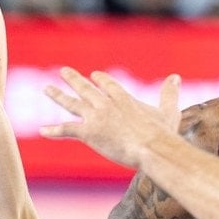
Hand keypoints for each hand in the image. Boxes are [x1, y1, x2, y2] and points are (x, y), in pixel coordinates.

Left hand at [40, 68, 181, 169]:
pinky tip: (42, 130)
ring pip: (72, 104)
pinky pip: (67, 129)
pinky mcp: (88, 132)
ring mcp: (96, 116)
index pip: (108, 85)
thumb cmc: (162, 133)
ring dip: (58, 96)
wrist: (151, 147)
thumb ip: (169, 93)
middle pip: (86, 89)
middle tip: (64, 72)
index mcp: (124, 98)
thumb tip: (175, 76)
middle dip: (74, 80)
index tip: (94, 76)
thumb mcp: (169, 111)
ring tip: (46, 89)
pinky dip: (54, 130)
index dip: (100, 80)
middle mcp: (106, 104)